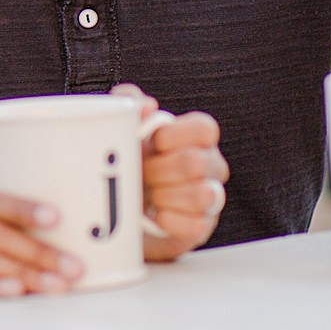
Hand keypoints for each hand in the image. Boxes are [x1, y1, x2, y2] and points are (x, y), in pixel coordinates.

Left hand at [114, 84, 227, 261]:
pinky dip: (168, 220)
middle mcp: (210, 165)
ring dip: (164, 196)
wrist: (119, 208)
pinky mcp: (203, 226)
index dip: (174, 136)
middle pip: (197, 163)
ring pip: (202, 196)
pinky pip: (195, 225)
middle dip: (159, 170)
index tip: (152, 142)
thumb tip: (146, 105)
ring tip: (149, 194)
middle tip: (141, 172)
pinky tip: (155, 215)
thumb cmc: (129, 159)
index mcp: (196, 137)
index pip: (205, 129)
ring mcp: (211, 197)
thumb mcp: (124, 127)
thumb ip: (129, 103)